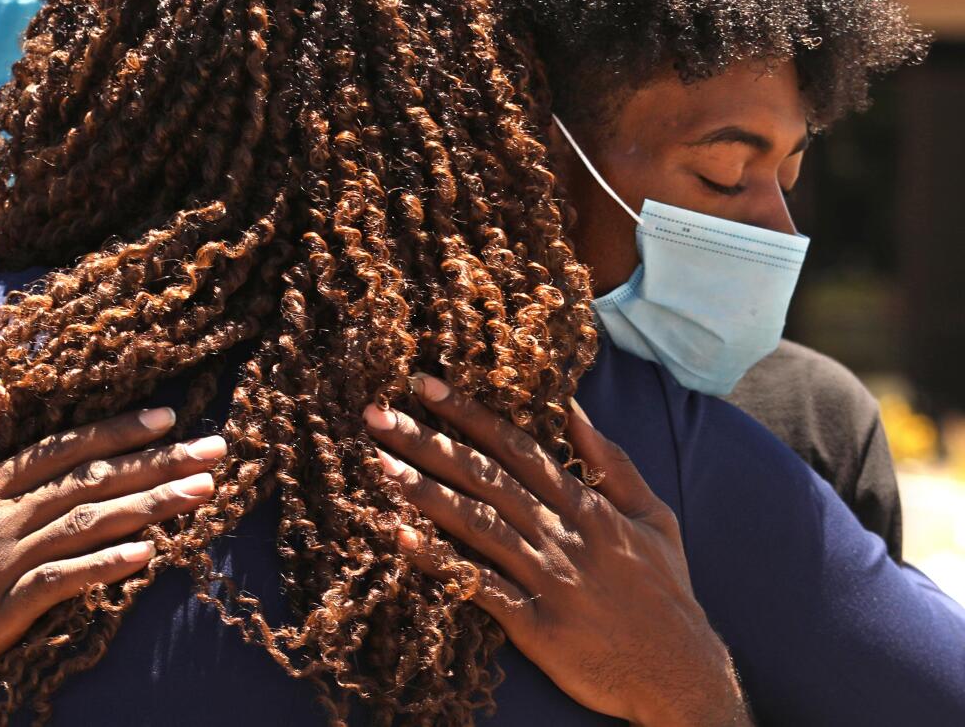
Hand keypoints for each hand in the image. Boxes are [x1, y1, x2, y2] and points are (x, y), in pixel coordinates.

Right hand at [0, 381, 225, 712]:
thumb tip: (0, 389)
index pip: (62, 449)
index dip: (117, 433)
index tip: (167, 420)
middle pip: (90, 482)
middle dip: (157, 464)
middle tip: (213, 451)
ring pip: (87, 525)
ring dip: (150, 507)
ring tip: (201, 493)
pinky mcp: (0, 612)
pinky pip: (62, 583)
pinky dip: (105, 567)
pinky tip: (147, 556)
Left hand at [365, 374, 750, 726]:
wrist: (680, 674)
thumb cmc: (664, 590)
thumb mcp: (652, 515)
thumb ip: (611, 463)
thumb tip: (573, 410)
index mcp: (585, 505)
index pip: (516, 446)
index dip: (468, 413)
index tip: (425, 385)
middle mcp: (561, 534)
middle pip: (485, 477)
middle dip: (429, 442)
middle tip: (378, 416)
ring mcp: (547, 578)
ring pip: (477, 523)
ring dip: (424, 492)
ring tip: (380, 466)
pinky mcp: (534, 624)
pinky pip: (479, 586)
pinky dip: (440, 561)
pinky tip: (400, 538)